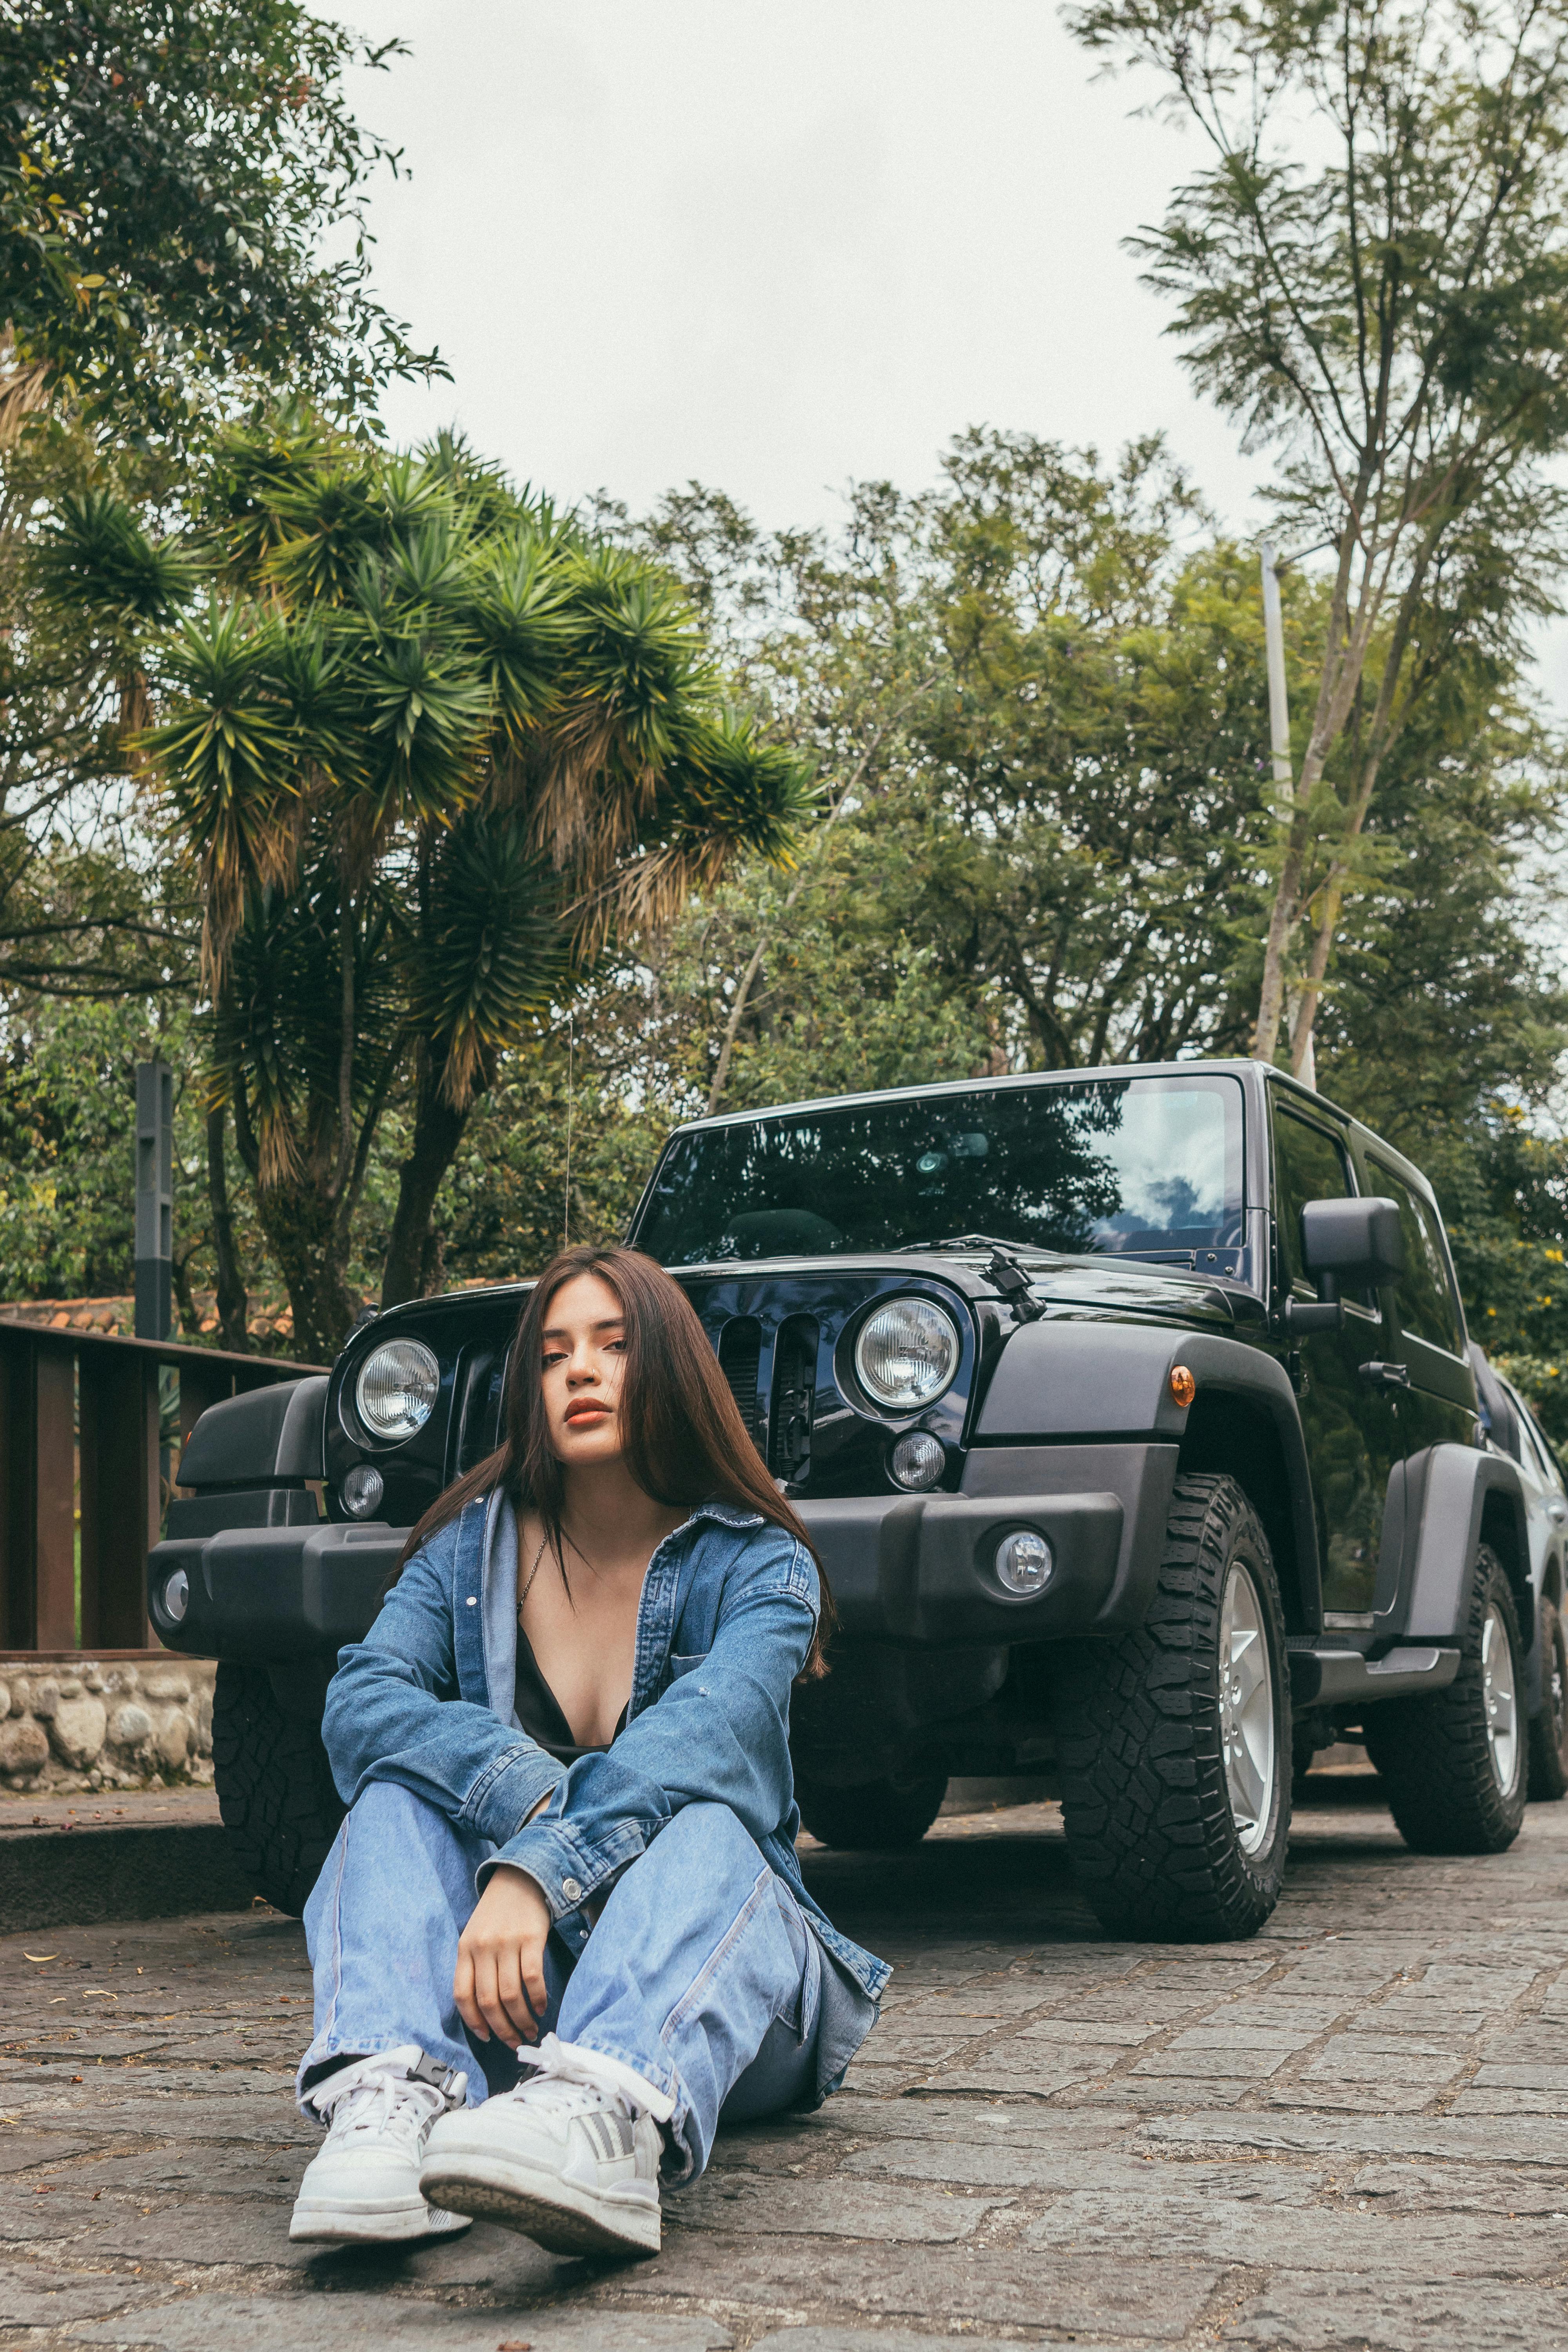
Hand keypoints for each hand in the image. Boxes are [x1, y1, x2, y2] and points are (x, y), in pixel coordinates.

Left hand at [454, 1866, 551, 2048]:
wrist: (520, 1877)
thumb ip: (474, 1967)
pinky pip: (533, 1978)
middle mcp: (483, 1947)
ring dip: (522, 2020)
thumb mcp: (475, 1936)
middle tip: (513, 2042)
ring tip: (530, 2030)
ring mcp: (507, 1942)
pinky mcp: (531, 1938)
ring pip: (511, 1995)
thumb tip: (483, 2013)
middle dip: (502, 2029)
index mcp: (465, 1949)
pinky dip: (538, 1999)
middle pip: (489, 2001)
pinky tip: (542, 2008)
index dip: (474, 2022)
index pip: (462, 1995)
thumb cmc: (497, 1914)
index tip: (487, 2037)